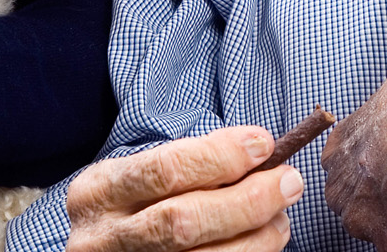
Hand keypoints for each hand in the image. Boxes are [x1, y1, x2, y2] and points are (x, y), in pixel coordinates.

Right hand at [66, 127, 305, 251]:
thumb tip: (260, 158)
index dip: (221, 156)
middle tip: (289, 183)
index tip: (264, 144)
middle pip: (184, 222)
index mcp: (98, 193)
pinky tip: (261, 244)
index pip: (166, 169)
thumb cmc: (131, 208)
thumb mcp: (138, 180)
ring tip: (280, 220)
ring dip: (256, 239)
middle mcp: (102, 239)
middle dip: (248, 201)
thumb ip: (188, 167)